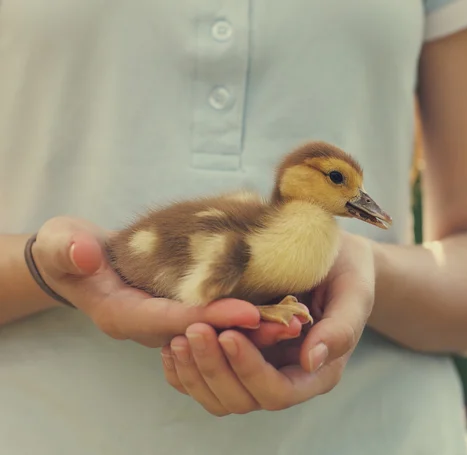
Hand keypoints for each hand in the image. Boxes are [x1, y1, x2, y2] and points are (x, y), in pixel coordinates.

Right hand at [31, 216, 265, 346]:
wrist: (77, 261)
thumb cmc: (67, 251)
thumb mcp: (60, 244)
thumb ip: (69, 249)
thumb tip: (86, 253)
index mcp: (124, 315)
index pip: (172, 320)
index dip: (211, 315)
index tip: (250, 310)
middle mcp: (150, 325)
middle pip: (203, 333)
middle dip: (245, 329)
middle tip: (288, 322)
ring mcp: (166, 320)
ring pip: (215, 330)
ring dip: (254, 327)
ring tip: (294, 317)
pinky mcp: (179, 311)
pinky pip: (216, 320)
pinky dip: (245, 314)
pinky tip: (277, 304)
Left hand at [161, 231, 375, 414]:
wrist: (333, 260)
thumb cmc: (348, 273)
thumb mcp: (355, 292)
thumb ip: (341, 328)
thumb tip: (311, 361)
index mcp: (314, 371)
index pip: (278, 391)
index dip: (250, 369)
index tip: (229, 333)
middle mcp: (283, 376)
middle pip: (242, 399)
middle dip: (214, 369)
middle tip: (195, 331)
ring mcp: (258, 368)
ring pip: (218, 396)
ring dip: (194, 372)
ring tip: (177, 338)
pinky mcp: (238, 356)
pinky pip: (204, 380)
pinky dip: (184, 370)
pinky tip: (172, 343)